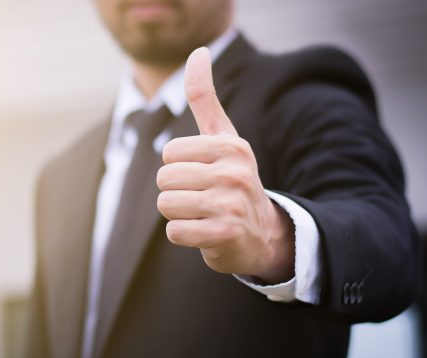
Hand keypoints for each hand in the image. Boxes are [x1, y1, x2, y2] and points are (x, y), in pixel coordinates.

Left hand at [156, 47, 294, 283]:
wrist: (261, 233)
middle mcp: (235, 173)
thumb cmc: (232, 180)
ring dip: (178, 214)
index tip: (203, 174)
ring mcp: (232, 205)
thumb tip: (198, 51)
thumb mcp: (224, 138)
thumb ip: (206, 98)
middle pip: (164, 179)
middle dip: (175, 192)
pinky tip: (206, 232)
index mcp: (232, 146)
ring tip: (203, 214)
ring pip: (166, 205)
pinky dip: (183, 235)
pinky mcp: (226, 235)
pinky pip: (175, 232)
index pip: (169, 153)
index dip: (178, 167)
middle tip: (202, 198)